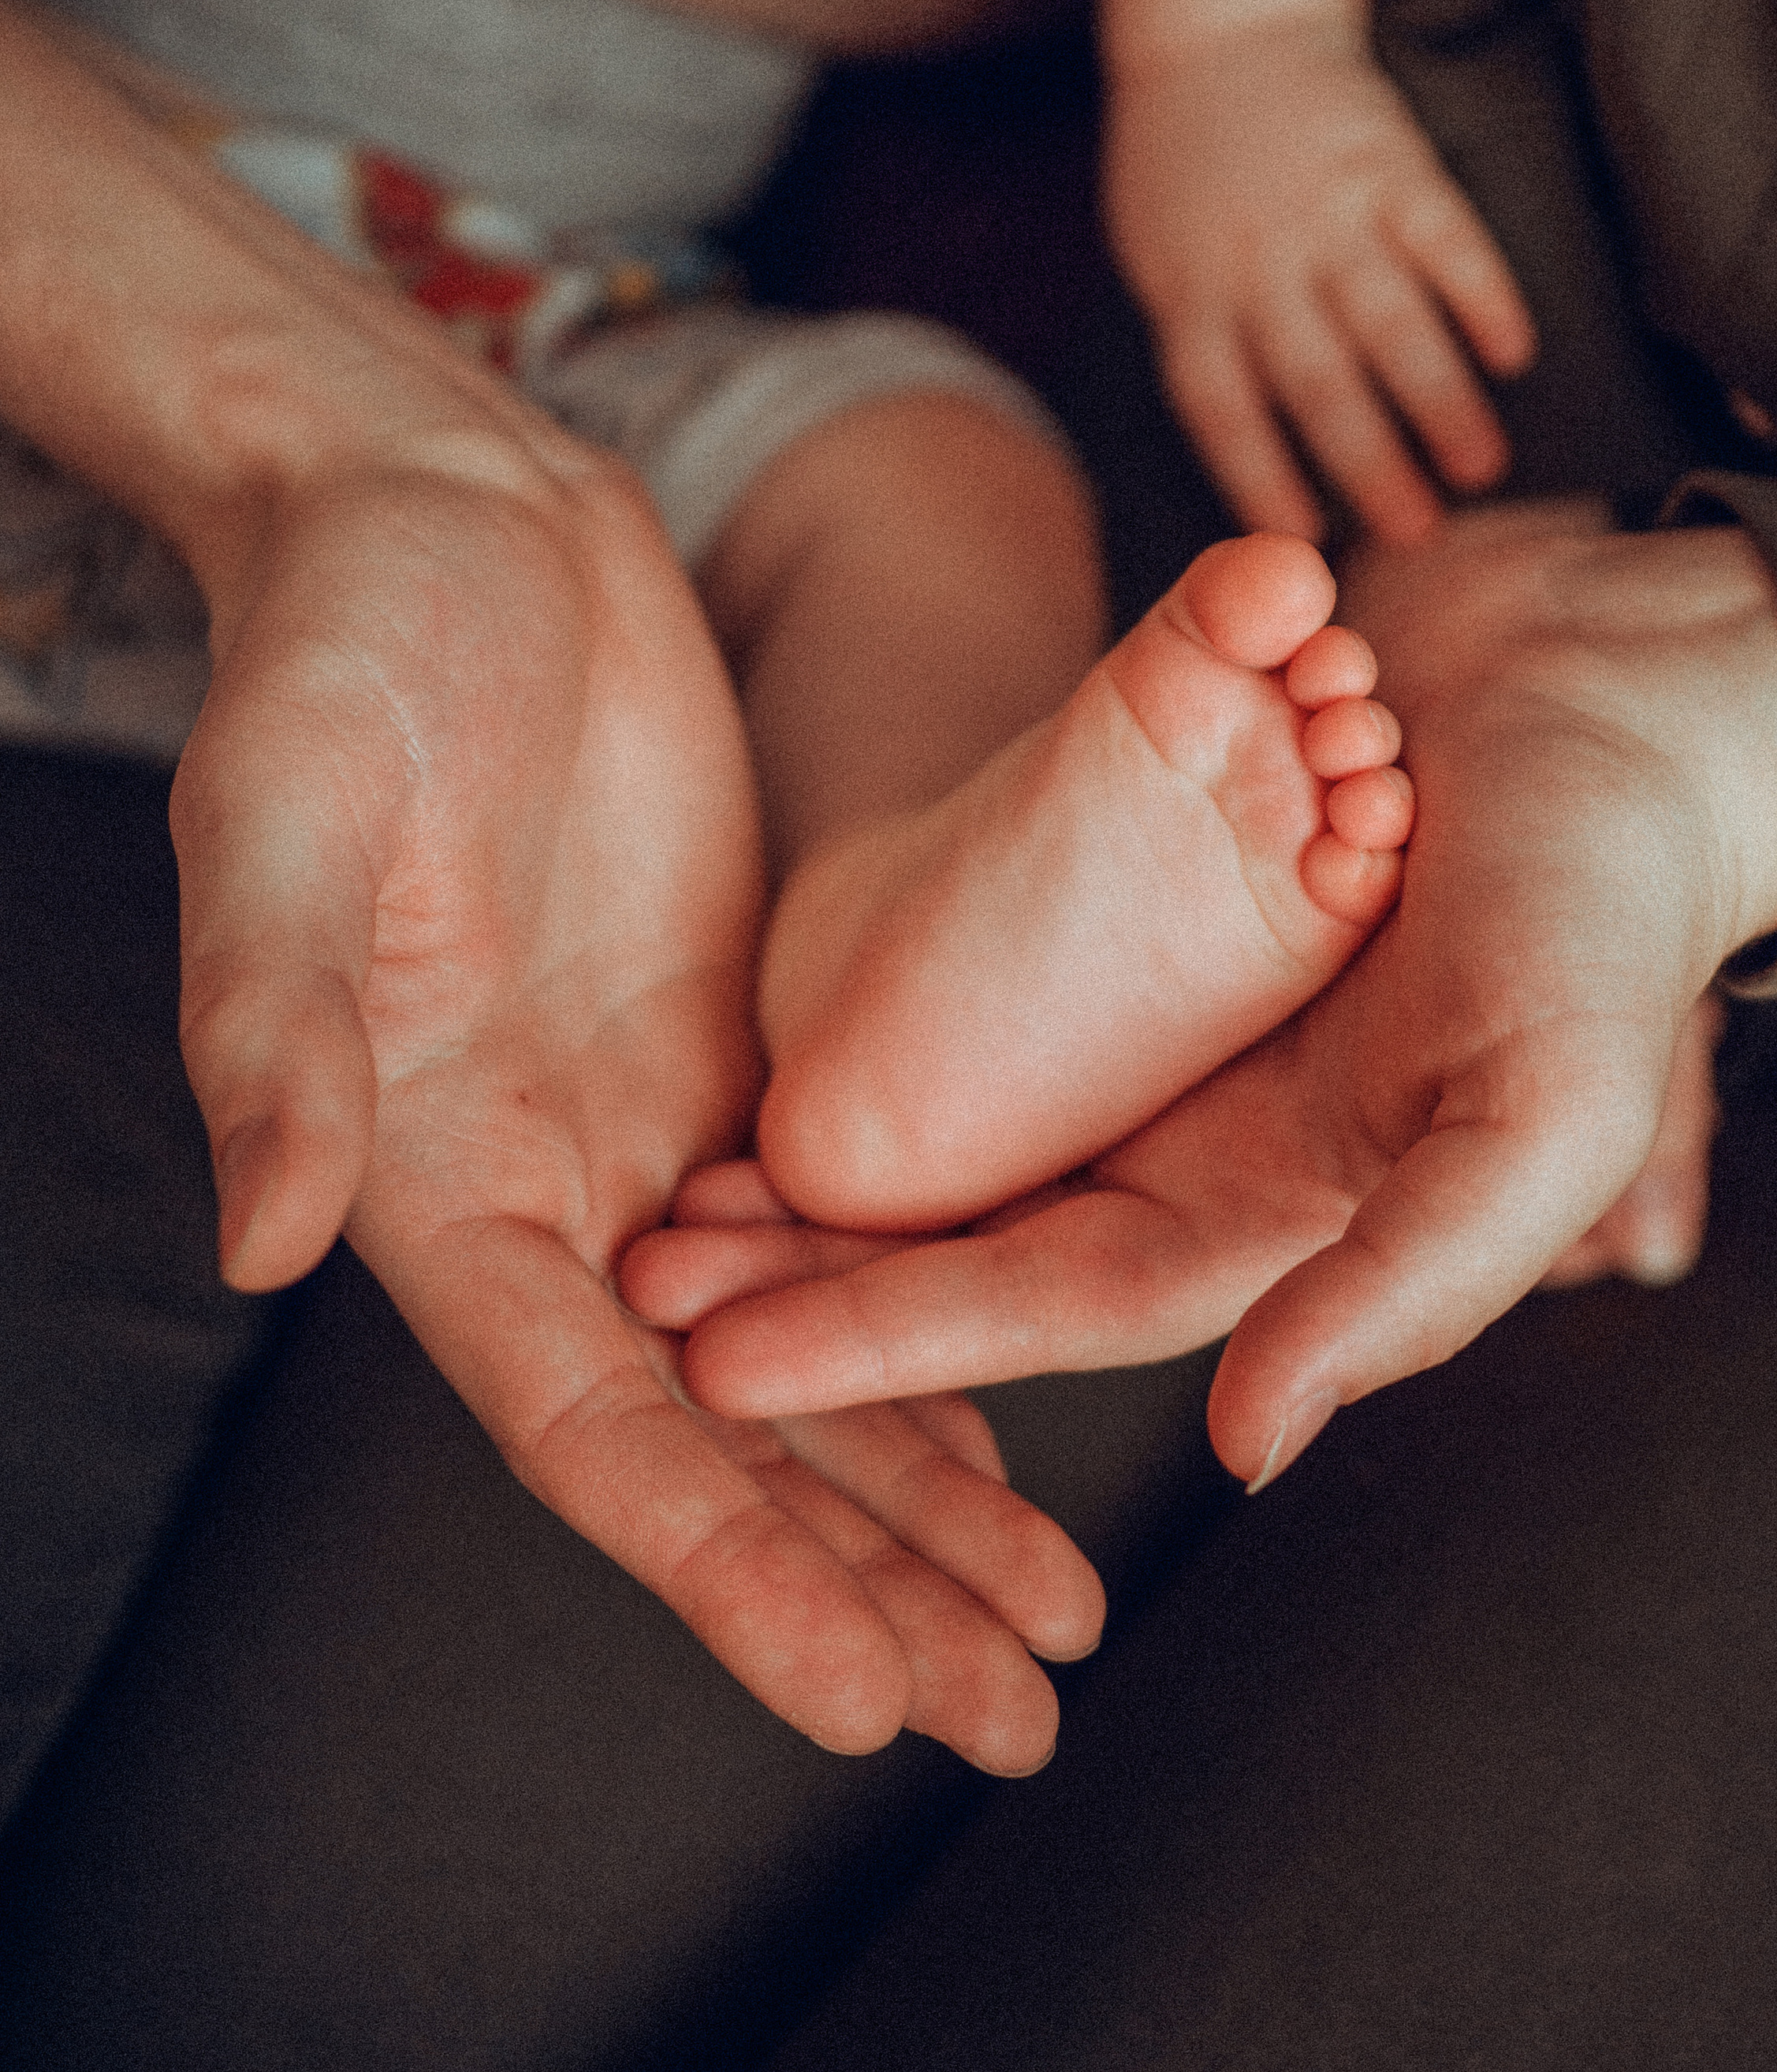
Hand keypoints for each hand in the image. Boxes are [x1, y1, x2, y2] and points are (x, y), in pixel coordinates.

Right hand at [172, 436, 1099, 1770]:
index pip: (591, 1420)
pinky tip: (1017, 1433)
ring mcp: (653, 1127)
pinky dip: (929, 1337)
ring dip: (924, 1501)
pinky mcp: (738, 1050)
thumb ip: (275, 1030)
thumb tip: (261, 1235)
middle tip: (1014, 1720)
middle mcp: (551, 1187)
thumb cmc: (340, 653)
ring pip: (803, 1359)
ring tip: (1051, 1634)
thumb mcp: (282, 818)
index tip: (859, 1698)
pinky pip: (849, 1231)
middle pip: (719, 1439)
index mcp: (433, 1176)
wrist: (448, 520)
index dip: (720, 1564)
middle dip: (860, 1587)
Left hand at [632, 504, 1776, 1484]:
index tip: (715, 1364)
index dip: (888, 1335)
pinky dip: (884, 996)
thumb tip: (1242, 1452)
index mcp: (1285, 1198)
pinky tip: (779, 1009)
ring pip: (967, 1108)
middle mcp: (1207, 1121)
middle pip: (981, 1220)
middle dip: (815, 1264)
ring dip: (827, 1148)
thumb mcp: (1543, 1112)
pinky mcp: (1145, 885)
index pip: (1051, 1296)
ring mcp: (1170, 1008)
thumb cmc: (1608, 908)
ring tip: (677, 1170)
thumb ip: (1405, 1285)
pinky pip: (989, 959)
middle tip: (639, 1277)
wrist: (1623, 694)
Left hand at [1105, 17, 1535, 546]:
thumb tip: (1257, 461)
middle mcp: (1259, 259)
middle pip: (1317, 379)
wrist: (1220, 35)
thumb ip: (1206, 342)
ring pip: (1390, 319)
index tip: (1304, 540)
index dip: (1261, 476)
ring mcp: (1329, 209)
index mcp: (1192, 294)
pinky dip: (1483, 295)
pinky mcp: (1392, 162)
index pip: (1221, 406)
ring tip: (1484, 468)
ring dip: (1440, 400)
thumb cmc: (1184, 173)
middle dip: (1371, 462)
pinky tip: (1516, 353)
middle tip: (1422, 532)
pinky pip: (1445, 237)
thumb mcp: (1160, 262)